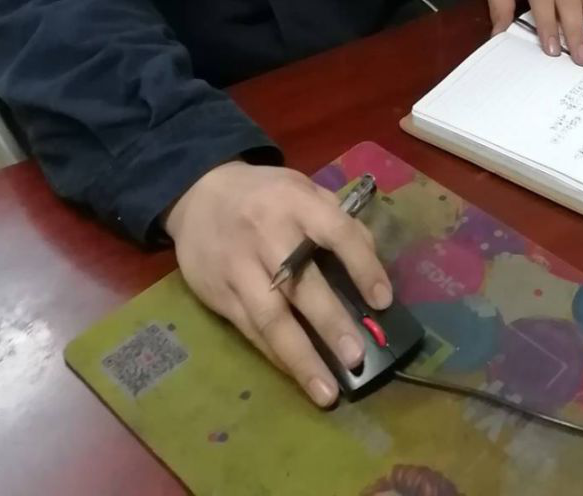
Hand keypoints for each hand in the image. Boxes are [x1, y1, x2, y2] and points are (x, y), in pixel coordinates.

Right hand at [165, 161, 391, 406]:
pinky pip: (251, 331)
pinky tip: (298, 376)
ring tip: (327, 392)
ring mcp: (239, 266)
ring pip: (270, 318)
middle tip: (356, 357)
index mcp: (296, 202)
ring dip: (301, 358)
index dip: (363, 266)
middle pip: (300, 282)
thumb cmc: (266, 195)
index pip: (336, 232)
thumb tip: (370, 264)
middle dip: (330, 322)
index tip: (383, 302)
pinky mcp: (219, 294)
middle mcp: (266, 233)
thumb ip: (336, 220)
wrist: (199, 194)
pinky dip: (277, 356)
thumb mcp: (303, 190)